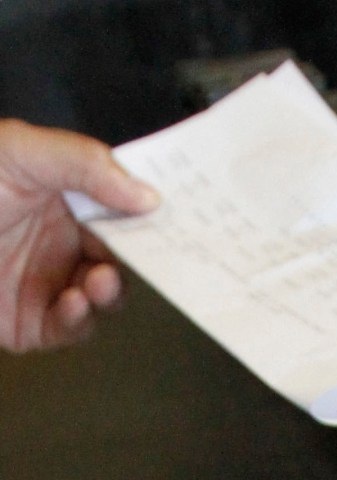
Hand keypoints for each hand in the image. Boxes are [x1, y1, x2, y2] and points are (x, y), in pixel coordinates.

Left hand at [0, 118, 156, 351]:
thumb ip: (85, 163)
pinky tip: (74, 302)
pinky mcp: (32, 323)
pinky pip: (71, 328)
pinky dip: (79, 319)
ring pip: (102, 298)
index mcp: (62, 195)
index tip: (171, 217)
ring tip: (100, 282)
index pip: (118, 205)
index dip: (146, 212)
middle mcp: (59, 239)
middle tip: (146, 257)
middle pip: (120, 256)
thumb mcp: (21, 151)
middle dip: (137, 261)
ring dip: (109, 292)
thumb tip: (143, 190)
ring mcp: (47, 281)